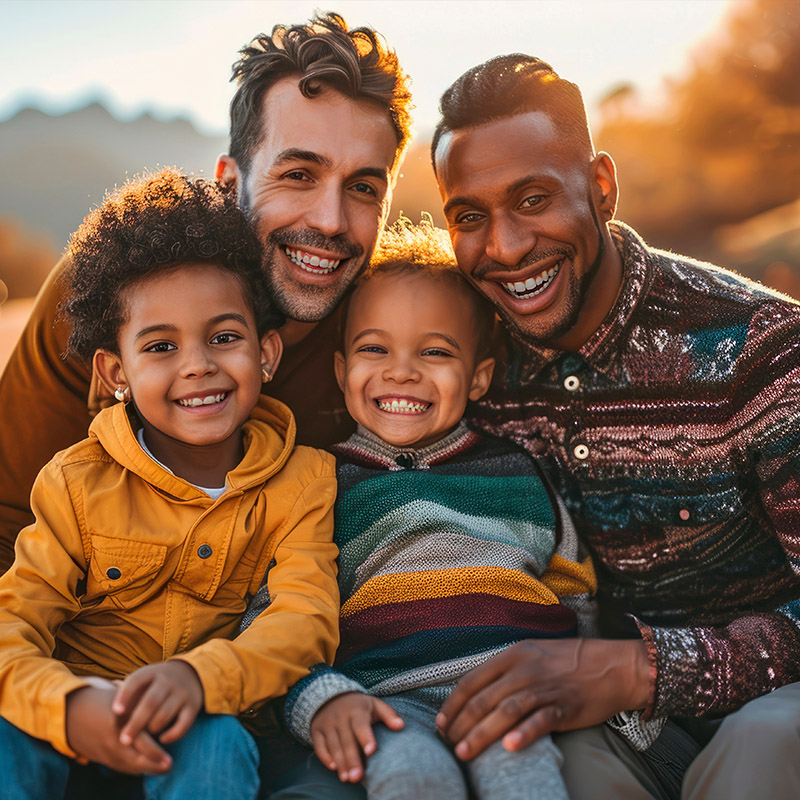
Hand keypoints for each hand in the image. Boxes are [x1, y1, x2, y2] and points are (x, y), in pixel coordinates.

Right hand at [66, 685, 170, 773]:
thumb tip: (166, 711)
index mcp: (120, 724)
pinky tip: (146, 767)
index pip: (141, 743)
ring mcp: (104, 752)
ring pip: (128, 767)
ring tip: (163, 768)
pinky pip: (119, 767)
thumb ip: (142, 706)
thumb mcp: (124, 699)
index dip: (156, 754)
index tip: (170, 759)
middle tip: (169, 766)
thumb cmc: (104, 699)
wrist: (71, 712)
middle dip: (154, 766)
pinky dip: (133, 768)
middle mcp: (112, 741)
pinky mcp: (99, 758)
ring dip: (146, 769)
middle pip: (136, 761)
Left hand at [112, 660, 203, 747]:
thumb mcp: (145, 679)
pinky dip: (173, 734)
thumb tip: (111, 714)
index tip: (116, 712)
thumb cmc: (157, 682)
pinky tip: (163, 739)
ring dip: (152, 728)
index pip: (136, 681)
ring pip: (165, 714)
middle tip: (124, 740)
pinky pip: (183, 723)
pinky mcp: (193, 706)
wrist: (191, 673)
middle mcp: (168, 681)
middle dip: (136, 723)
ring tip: (145, 737)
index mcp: (152, 673)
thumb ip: (128, 692)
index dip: (125, 695)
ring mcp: (182, 693)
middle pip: (151, 702)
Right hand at [310, 692, 403, 782]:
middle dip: (352, 759)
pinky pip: (319, 745)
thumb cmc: (358, 705)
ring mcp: (327, 724)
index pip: (361, 725)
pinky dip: (325, 756)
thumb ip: (388, 715)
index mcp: (356, 711)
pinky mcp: (316, 730)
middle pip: (347, 741)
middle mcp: (340, 717)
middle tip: (358, 777)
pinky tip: (333, 767)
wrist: (331, 695)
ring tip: (347, 778)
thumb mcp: (374, 704)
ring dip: (340, 762)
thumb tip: (401, 726)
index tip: (372, 751)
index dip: (366, 738)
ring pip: (333, 745)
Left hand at [436, 638, 649, 759]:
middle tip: (449, 745)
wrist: (613, 665)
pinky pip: (540, 721)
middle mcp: (525, 669)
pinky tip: (509, 747)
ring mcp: (544, 687)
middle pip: (484, 699)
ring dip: (481, 734)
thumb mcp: (532, 654)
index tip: (441, 724)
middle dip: (461, 724)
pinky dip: (524, 733)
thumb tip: (477, 695)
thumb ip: (506, 671)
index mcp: (512, 655)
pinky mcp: (565, 706)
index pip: (472, 680)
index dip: (453, 704)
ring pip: (505, 711)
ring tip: (464, 753)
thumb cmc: (568, 662)